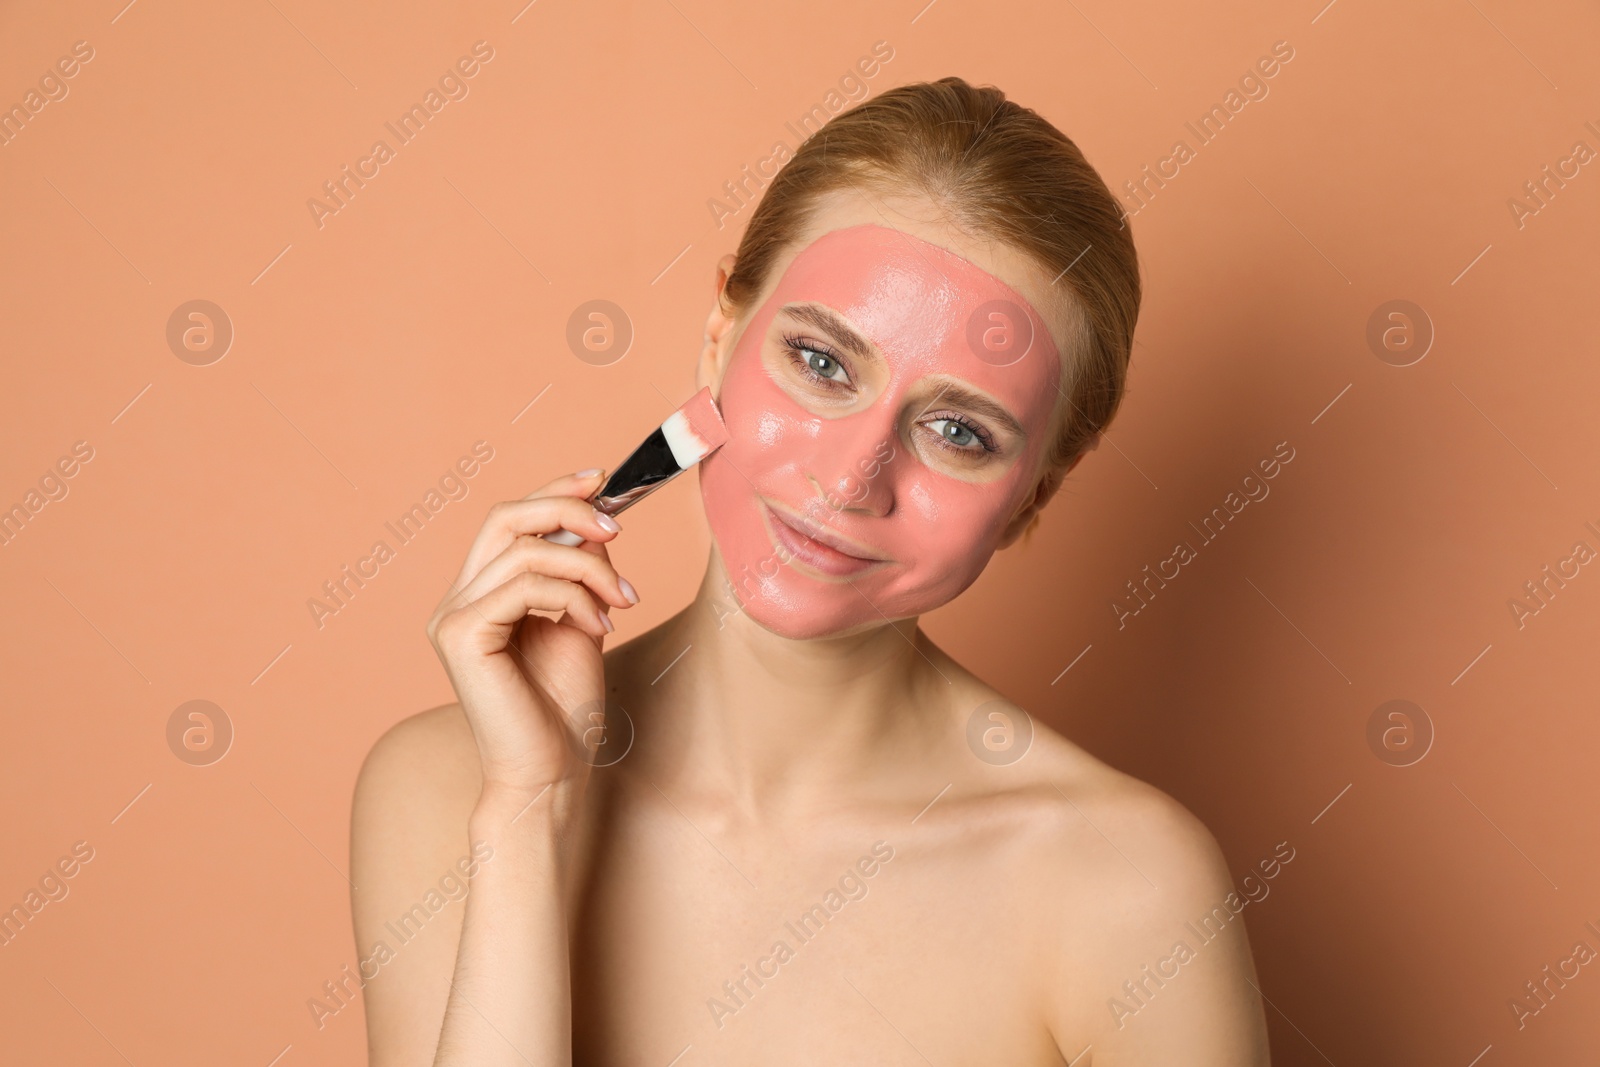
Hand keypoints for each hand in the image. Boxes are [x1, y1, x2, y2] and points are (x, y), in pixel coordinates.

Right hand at [427, 470, 638, 804]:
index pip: (509, 520)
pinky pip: (525, 584)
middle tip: (616, 527)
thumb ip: (580, 572)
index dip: (553, 490)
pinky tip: (599, 624)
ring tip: (623, 599)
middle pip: (505, 517)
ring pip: (523, 549)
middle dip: (566, 510)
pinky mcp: (462, 635)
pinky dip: (572, 595)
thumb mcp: (581, 621)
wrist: (551, 774)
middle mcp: (456, 600)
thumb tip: (597, 524)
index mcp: (480, 595)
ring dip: (587, 566)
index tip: (601, 480)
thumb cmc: (563, 711)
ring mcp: (453, 617)